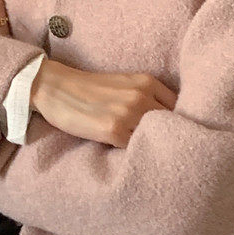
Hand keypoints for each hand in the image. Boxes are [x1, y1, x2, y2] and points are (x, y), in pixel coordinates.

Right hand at [30, 58, 177, 148]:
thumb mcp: (124, 83)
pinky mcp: (113, 131)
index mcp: (147, 82)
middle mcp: (141, 96)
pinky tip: (126, 152)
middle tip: (161, 147)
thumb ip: (146, 96)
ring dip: (150, 146)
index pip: (178, 106)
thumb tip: (168, 120)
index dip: (177, 120)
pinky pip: (133, 148)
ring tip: (144, 152)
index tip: (172, 131)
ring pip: (153, 137)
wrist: (55, 87)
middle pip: (170, 124)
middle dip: (167, 135)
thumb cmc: (89, 88)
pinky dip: (132, 152)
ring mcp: (128, 114)